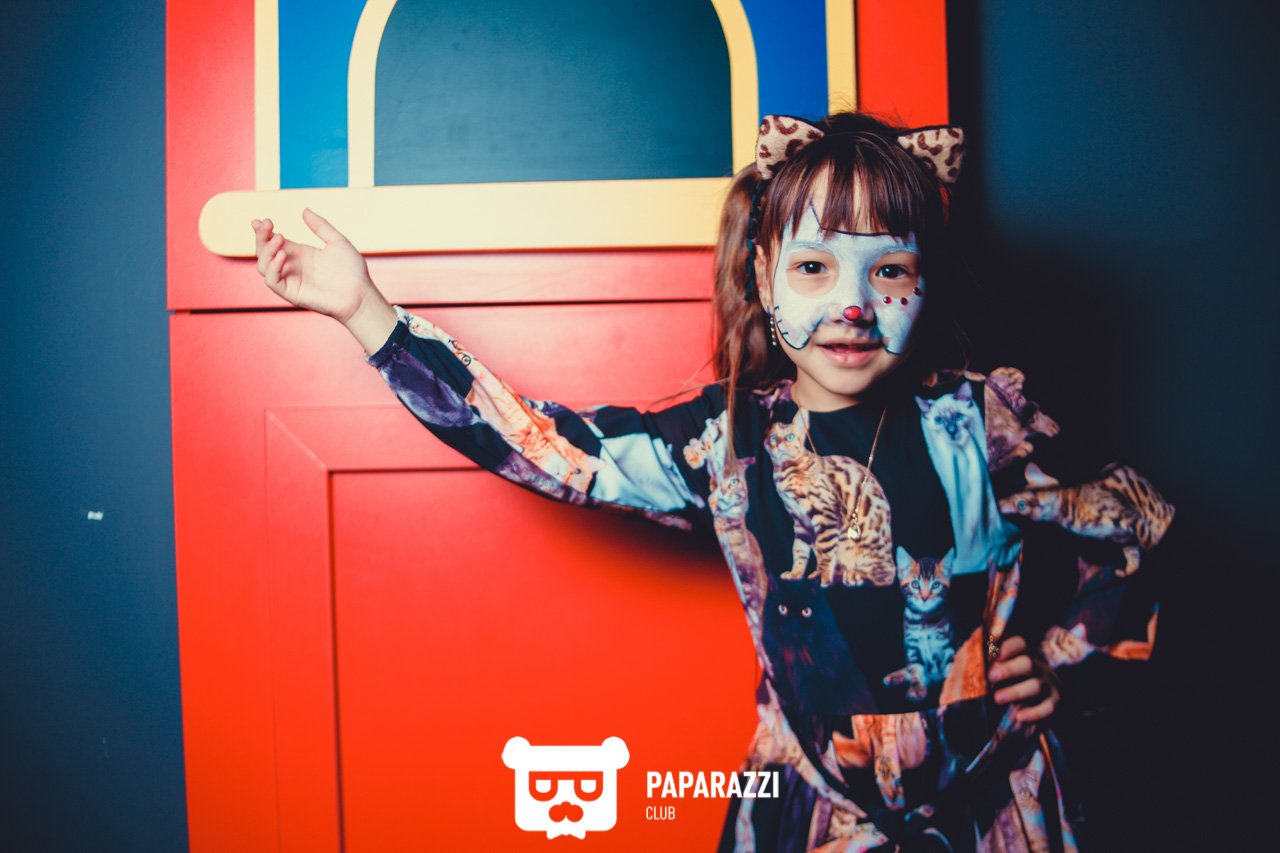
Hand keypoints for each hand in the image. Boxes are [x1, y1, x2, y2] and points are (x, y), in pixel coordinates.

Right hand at [251, 209, 375, 324]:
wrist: (360, 294)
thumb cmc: (352, 271)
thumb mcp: (337, 241)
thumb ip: (321, 226)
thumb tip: (305, 210)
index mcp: (299, 253)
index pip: (273, 241)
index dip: (263, 231)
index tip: (260, 220)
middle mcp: (292, 266)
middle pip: (264, 251)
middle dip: (261, 237)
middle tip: (267, 223)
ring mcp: (291, 280)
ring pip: (264, 266)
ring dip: (266, 250)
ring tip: (279, 238)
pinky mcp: (292, 293)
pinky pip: (273, 281)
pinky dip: (273, 267)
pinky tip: (282, 255)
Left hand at [988, 635, 1059, 724]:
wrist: (1031, 710)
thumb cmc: (1006, 687)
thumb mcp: (998, 674)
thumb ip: (985, 666)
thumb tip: (968, 658)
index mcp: (1023, 656)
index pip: (1019, 645)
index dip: (1008, 647)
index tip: (995, 654)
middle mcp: (1038, 668)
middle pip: (1027, 663)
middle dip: (1008, 669)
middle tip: (991, 677)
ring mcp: (1048, 686)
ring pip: (1036, 686)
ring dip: (1016, 691)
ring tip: (997, 698)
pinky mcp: (1054, 705)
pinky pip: (1047, 708)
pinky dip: (1034, 713)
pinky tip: (1020, 717)